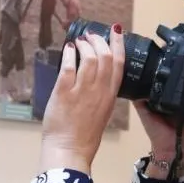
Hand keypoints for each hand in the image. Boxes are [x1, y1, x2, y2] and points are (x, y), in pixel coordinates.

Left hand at [39, 27, 124, 173]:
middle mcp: (99, 91)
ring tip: (78, 41)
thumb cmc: (84, 136)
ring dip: (84, 45)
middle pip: (105, 57)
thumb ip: (101, 94)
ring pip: (89, 58)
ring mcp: (82, 91)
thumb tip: (96, 75)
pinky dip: (69, 55)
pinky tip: (68, 50)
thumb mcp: (102, 113)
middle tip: (91, 36)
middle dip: (99, 41)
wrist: (69, 151)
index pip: (119, 64)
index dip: (118, 44)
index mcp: (110, 96)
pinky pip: (69, 67)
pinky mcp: (64, 93)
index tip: (116, 31)